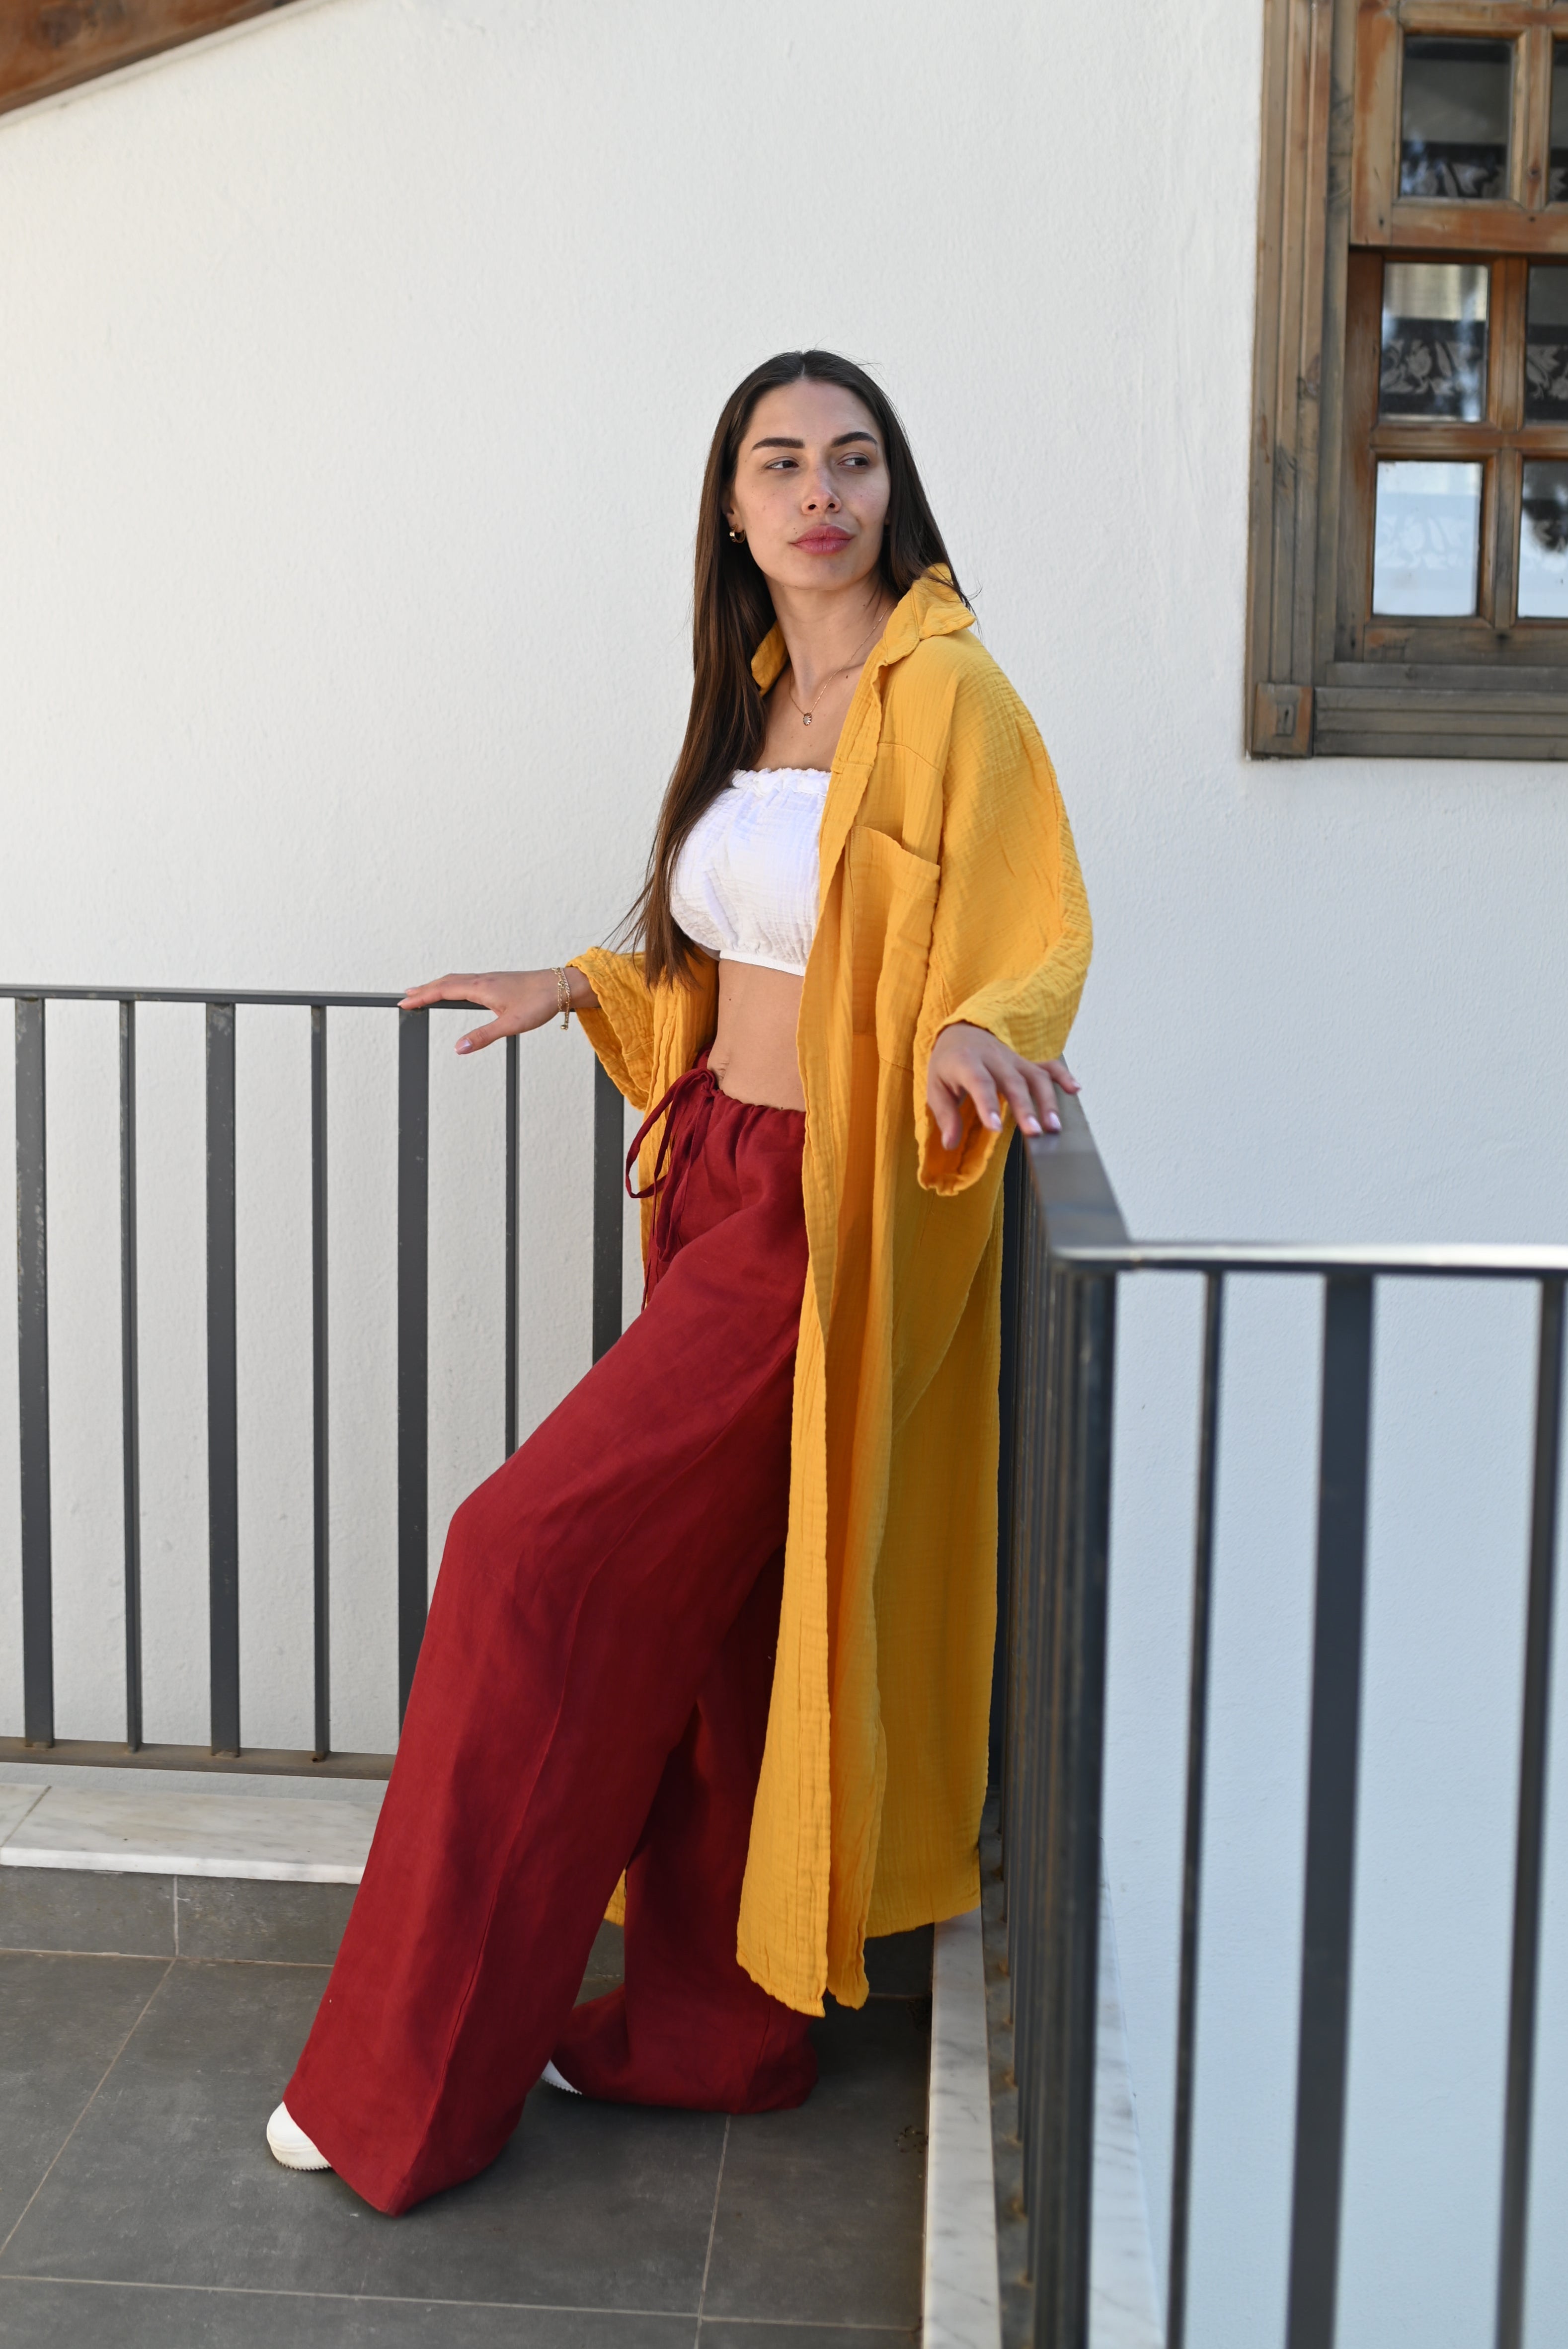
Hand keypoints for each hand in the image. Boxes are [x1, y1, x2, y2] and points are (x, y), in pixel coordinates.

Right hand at [397, 968, 594, 1053]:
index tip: (404, 1002)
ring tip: (424, 992)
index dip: (422, 997)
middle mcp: (482, 980)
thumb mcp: (510, 1025)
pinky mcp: (497, 981)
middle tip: (405, 997)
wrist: (561, 987)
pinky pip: (467, 980)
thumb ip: (483, 1037)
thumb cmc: (539, 1003)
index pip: (443, 991)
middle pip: (445, 982)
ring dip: (437, 985)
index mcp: (480, 988)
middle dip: (424, 990)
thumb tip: (458, 1048)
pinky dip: (452, 984)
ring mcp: (489, 979)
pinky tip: (456, 990)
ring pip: (456, 980)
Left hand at [925, 1022, 1079, 1149]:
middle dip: (1025, 1108)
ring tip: (1054, 1125)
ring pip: (1034, 1076)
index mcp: (967, 1062)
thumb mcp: (936, 1087)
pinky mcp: (1025, 1061)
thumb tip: (950, 1143)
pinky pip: (1048, 1065)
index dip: (988, 1105)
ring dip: (1047, 1100)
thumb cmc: (948, 1064)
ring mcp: (1013, 1059)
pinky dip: (1063, 1076)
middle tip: (1034, 1132)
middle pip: (1013, 1082)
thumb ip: (945, 1115)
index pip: (980, 1083)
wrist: (961, 1032)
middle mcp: (994, 1058)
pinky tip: (1074, 1089)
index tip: (995, 1128)